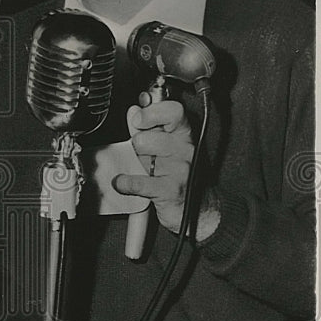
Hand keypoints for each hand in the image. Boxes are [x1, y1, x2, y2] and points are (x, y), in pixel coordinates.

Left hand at [111, 101, 219, 239]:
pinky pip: (137, 181)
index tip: (138, 118)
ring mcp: (179, 170)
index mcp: (184, 135)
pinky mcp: (169, 191)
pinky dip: (123, 183)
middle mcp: (184, 150)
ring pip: (141, 154)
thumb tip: (134, 110)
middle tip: (142, 154)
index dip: (151, 112)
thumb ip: (148, 128)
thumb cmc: (178, 175)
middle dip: (137, 144)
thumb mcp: (164, 148)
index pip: (173, 111)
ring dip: (134, 162)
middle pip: (147, 136)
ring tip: (140, 168)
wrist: (198, 210)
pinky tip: (122, 183)